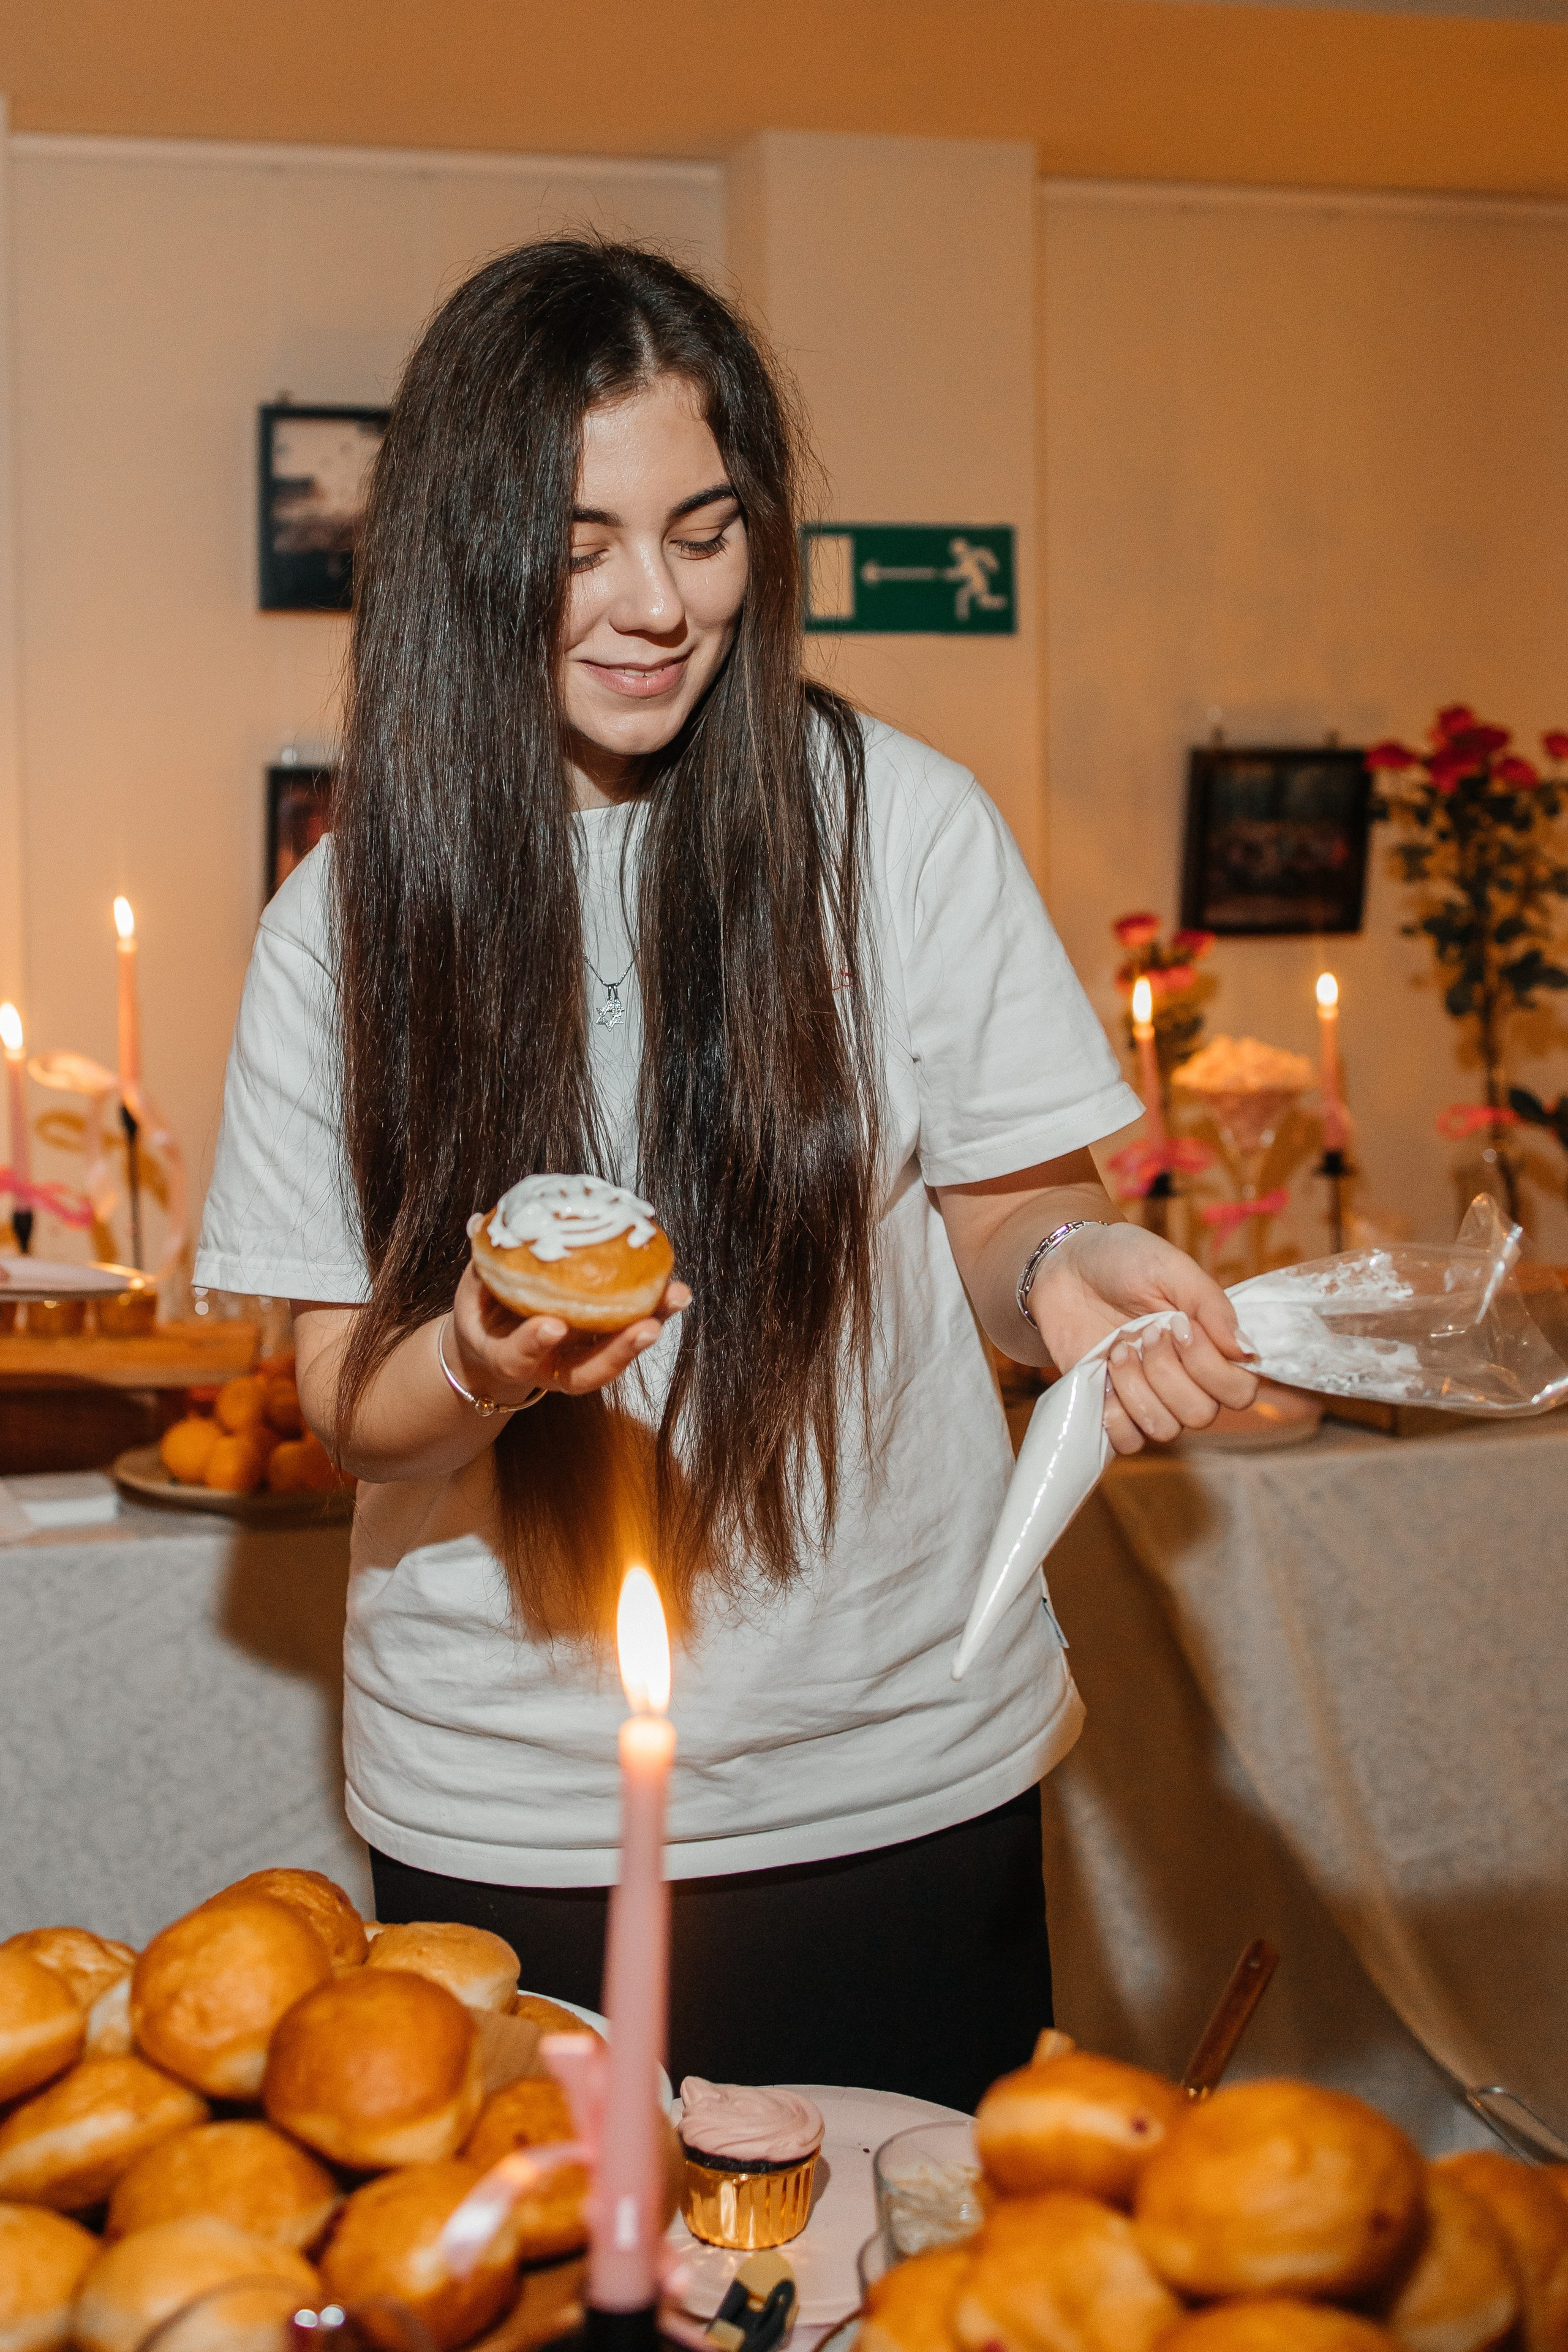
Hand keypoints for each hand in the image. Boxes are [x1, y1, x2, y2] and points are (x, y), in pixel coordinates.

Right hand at [447, 1258, 689, 1408]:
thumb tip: (477, 1221)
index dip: (533, 1343)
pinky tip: (675, 1287)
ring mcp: (580, 1362)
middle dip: (619, 1351)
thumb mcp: (471, 1294)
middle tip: (647, 1327)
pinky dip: (654, 1310)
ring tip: (676, 1297)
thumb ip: (480, 1266)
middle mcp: (550, 1370)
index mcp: (509, 1359)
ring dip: (650, 1326)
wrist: (496, 1348)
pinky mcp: (602, 1348)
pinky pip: (629, 1332)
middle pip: (588, 1372)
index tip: (552, 1325)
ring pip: (618, 1356)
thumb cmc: (484, 1317)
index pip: (518, 1358)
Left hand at [1027, 1224, 1257, 1454]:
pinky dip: (1114, 1414)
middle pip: (1202, 1414)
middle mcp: (1185, 1379)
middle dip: (1168, 1373)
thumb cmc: (1121, 1260)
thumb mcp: (1169, 1266)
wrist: (1062, 1266)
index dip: (1212, 1368)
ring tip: (1118, 1350)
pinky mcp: (1111, 1408)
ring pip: (1165, 1429)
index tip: (1180, 1326)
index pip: (1239, 1391)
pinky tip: (1102, 1374)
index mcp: (1209, 1347)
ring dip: (1138, 1390)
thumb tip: (1246, 1351)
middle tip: (1145, 1332)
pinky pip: (1127, 1441)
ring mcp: (1148, 1396)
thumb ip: (1211, 1304)